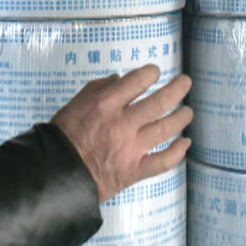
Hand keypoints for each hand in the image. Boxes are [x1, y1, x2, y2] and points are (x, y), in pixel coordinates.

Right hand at [51, 64, 192, 202]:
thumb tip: (122, 79)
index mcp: (105, 105)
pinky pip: (163, 161)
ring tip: (188, 111)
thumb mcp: (76, 103)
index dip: (151, 73)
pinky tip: (185, 143)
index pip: (137, 81)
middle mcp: (122, 124)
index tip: (155, 72)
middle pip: (159, 103)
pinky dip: (178, 152)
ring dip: (182, 117)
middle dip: (177, 89)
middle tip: (185, 83)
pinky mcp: (135, 170)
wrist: (57, 173)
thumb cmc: (65, 134)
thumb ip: (99, 88)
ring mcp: (131, 148)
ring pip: (166, 129)